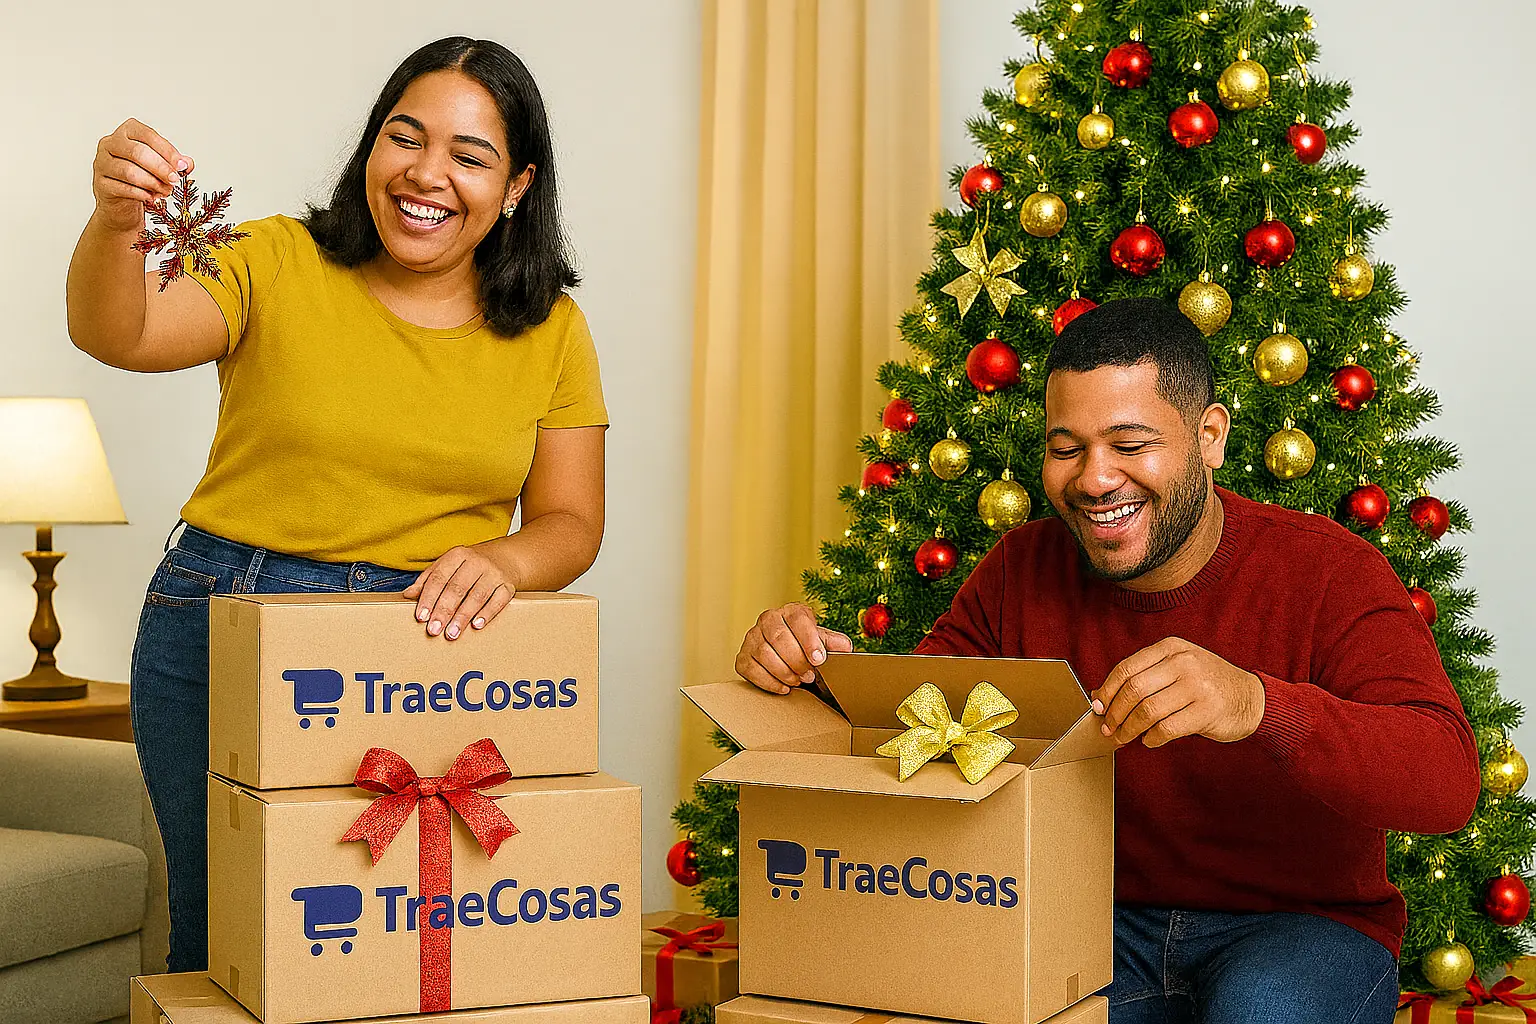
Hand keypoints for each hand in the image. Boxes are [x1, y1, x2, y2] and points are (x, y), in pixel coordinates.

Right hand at [93, 118, 194, 231]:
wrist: (122, 198)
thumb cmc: (142, 175)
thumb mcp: (160, 165)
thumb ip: (175, 162)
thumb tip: (187, 163)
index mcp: (127, 131)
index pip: (148, 136)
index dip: (167, 151)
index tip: (182, 165)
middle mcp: (110, 143)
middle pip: (137, 153)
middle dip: (161, 168)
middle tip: (175, 180)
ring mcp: (101, 162)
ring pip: (129, 172)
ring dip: (153, 183)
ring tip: (166, 191)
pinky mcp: (100, 182)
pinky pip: (122, 188)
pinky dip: (141, 194)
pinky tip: (152, 197)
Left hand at [402, 545, 515, 640]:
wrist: (507, 558)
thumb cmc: (471, 566)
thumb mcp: (449, 566)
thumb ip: (428, 580)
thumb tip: (407, 595)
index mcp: (458, 555)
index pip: (439, 578)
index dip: (429, 598)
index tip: (421, 616)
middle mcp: (477, 562)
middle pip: (457, 588)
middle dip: (444, 610)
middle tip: (434, 630)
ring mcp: (494, 573)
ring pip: (477, 596)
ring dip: (463, 616)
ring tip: (451, 633)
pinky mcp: (508, 585)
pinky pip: (498, 600)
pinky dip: (487, 613)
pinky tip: (476, 625)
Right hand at [735, 602, 852, 694]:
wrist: (785, 654)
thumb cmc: (804, 646)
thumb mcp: (821, 642)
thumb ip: (834, 643)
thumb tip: (845, 647)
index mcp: (790, 612)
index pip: (798, 619)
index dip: (809, 640)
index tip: (819, 659)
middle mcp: (768, 619)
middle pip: (779, 637)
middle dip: (796, 660)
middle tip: (809, 675)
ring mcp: (751, 637)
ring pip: (764, 653)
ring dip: (783, 672)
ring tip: (797, 681)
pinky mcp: (742, 656)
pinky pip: (751, 669)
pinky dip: (768, 682)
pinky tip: (783, 687)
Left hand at [1091, 637, 1264, 747]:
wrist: (1251, 698)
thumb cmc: (1206, 684)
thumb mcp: (1176, 668)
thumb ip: (1143, 677)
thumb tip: (1099, 696)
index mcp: (1172, 647)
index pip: (1127, 668)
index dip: (1107, 690)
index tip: (1098, 707)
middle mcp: (1184, 662)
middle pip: (1134, 689)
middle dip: (1115, 713)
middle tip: (1108, 728)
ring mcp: (1197, 686)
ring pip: (1147, 710)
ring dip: (1129, 729)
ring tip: (1124, 737)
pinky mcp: (1207, 710)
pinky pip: (1167, 728)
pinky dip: (1152, 738)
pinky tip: (1150, 740)